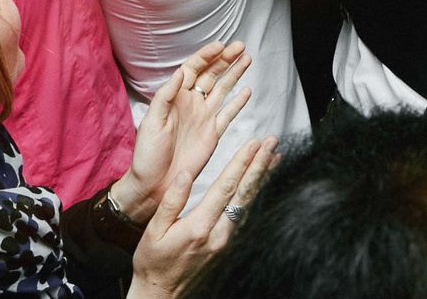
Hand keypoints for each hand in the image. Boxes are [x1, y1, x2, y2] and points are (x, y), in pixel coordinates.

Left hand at [113, 41, 251, 222]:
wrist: (154, 185)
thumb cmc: (147, 155)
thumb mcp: (151, 122)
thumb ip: (166, 96)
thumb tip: (180, 72)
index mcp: (175, 97)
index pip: (194, 68)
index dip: (207, 56)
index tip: (221, 45)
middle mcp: (191, 104)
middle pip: (212, 74)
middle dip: (226, 59)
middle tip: (241, 47)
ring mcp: (203, 118)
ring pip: (223, 90)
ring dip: (234, 74)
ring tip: (247, 59)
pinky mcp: (212, 134)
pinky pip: (228, 114)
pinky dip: (238, 102)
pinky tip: (246, 90)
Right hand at [129, 136, 276, 298]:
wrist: (160, 293)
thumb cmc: (152, 261)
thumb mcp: (154, 230)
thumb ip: (172, 201)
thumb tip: (185, 174)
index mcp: (198, 227)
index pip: (225, 188)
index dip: (241, 163)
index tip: (253, 143)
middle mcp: (217, 234)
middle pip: (243, 194)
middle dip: (259, 165)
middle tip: (272, 143)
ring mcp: (224, 241)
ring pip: (247, 203)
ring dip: (260, 178)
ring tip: (273, 157)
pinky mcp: (225, 245)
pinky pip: (243, 214)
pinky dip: (253, 195)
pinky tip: (258, 184)